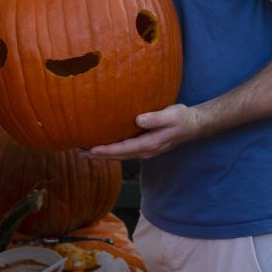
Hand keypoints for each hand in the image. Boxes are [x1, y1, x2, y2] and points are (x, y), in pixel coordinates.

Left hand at [81, 103, 199, 159]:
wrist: (193, 125)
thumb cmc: (181, 118)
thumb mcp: (171, 115)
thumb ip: (155, 118)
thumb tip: (138, 120)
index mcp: (149, 144)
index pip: (123, 150)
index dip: (106, 151)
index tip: (91, 150)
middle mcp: (144, 151)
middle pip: (117, 156)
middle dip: (97, 156)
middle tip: (78, 154)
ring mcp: (143, 150)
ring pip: (118, 155)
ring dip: (101, 154)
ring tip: (83, 152)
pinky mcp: (142, 146)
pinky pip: (122, 150)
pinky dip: (110, 150)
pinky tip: (100, 146)